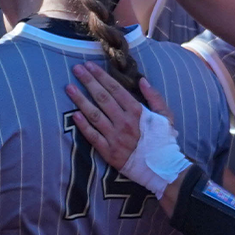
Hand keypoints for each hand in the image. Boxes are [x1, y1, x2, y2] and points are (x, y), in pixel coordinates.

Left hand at [67, 65, 188, 195]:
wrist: (162, 168)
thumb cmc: (163, 140)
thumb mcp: (166, 116)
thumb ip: (154, 96)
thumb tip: (142, 80)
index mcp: (137, 111)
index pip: (115, 89)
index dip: (101, 76)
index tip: (89, 65)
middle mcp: (124, 122)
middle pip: (102, 98)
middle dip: (88, 81)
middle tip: (76, 69)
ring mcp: (115, 137)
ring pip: (94, 115)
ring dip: (80, 100)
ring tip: (69, 88)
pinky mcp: (109, 152)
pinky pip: (93, 136)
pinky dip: (83, 125)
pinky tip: (74, 114)